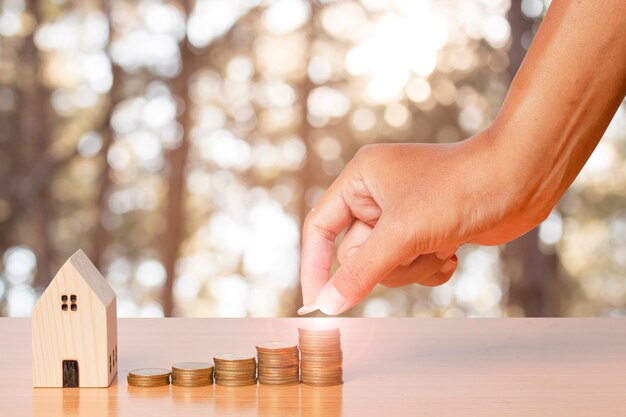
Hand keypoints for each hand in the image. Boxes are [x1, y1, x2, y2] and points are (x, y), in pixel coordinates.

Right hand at [298, 133, 549, 314]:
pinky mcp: (427, 230)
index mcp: (361, 179)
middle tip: (414, 249)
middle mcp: (377, 195)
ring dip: (414, 266)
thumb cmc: (459, 189)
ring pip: (385, 264)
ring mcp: (403, 214)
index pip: (320, 227)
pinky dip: (430, 267)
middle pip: (356, 253)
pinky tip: (453, 250)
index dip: (315, 265)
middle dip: (388, 262)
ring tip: (441, 246)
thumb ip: (361, 271)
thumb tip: (328, 304)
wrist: (521, 180)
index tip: (317, 302)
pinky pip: (411, 266)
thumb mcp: (402, 233)